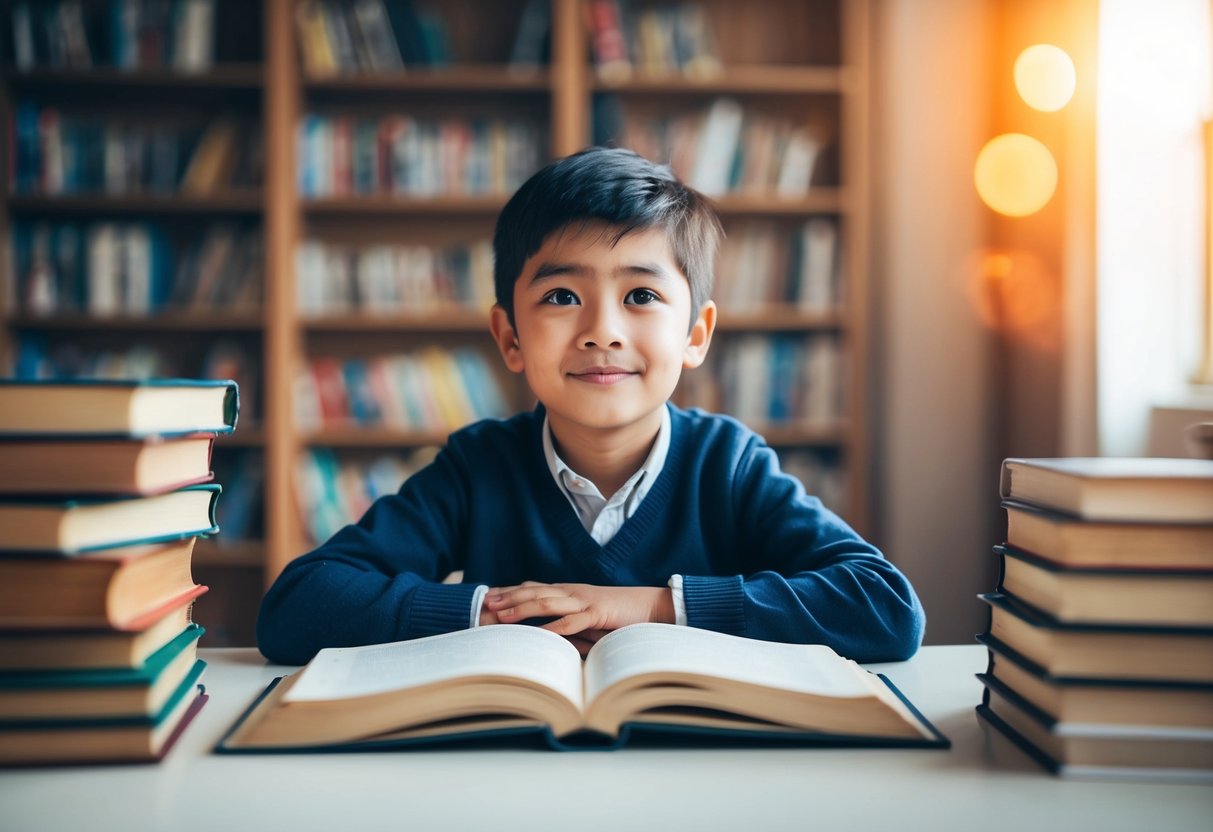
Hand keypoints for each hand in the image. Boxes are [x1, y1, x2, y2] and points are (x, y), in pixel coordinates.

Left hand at [481, 582, 674, 645]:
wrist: (650, 607)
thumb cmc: (618, 615)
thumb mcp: (587, 615)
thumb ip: (566, 619)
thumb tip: (544, 630)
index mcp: (569, 591)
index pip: (533, 587)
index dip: (509, 591)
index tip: (488, 596)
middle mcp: (572, 592)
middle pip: (534, 591)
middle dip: (508, 598)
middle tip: (485, 603)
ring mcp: (584, 600)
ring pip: (547, 602)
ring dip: (522, 608)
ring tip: (502, 616)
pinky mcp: (598, 612)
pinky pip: (572, 620)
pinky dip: (554, 627)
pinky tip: (539, 633)